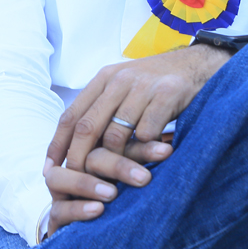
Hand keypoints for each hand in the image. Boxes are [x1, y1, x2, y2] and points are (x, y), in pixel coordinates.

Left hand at [40, 44, 229, 235]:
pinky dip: (144, 149)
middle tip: (77, 184)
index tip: (49, 170)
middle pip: (88, 126)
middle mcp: (119, 79)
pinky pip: (147, 131)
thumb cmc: (157, 84)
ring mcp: (143, 85)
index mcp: (104, 78)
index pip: (72, 114)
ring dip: (113, 162)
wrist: (198, 64)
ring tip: (112, 182)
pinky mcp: (167, 93)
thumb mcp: (125, 87)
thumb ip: (103, 108)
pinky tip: (147, 159)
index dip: (57, 144)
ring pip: (116, 134)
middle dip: (79, 159)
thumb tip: (75, 146)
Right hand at [43, 139, 171, 236]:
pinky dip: (79, 207)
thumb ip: (143, 160)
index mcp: (95, 146)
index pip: (112, 137)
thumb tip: (172, 148)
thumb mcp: (134, 176)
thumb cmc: (123, 197)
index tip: (166, 151)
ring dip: (89, 183)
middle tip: (143, 178)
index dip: (140, 144)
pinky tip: (98, 209)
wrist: (97, 232)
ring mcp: (62, 187)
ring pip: (65, 176)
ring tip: (112, 193)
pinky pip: (61, 208)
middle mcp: (75, 163)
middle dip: (118, 164)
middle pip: (87, 153)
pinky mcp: (56, 213)